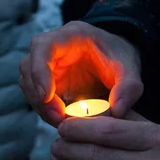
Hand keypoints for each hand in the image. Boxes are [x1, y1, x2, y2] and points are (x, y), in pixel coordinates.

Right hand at [20, 21, 142, 126]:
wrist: (119, 60)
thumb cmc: (122, 58)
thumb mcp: (131, 70)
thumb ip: (129, 88)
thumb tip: (116, 110)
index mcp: (71, 36)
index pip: (41, 46)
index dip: (39, 71)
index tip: (46, 96)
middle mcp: (53, 49)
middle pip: (28, 67)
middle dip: (39, 95)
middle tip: (59, 118)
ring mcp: (47, 66)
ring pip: (28, 84)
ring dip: (41, 106)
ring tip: (62, 123)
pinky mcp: (48, 82)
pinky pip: (37, 97)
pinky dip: (46, 111)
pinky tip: (63, 122)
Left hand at [50, 111, 159, 159]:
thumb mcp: (158, 130)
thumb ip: (124, 119)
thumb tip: (86, 112)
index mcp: (157, 140)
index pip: (107, 132)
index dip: (78, 129)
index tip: (63, 126)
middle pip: (95, 156)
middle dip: (67, 148)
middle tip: (55, 143)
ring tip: (57, 157)